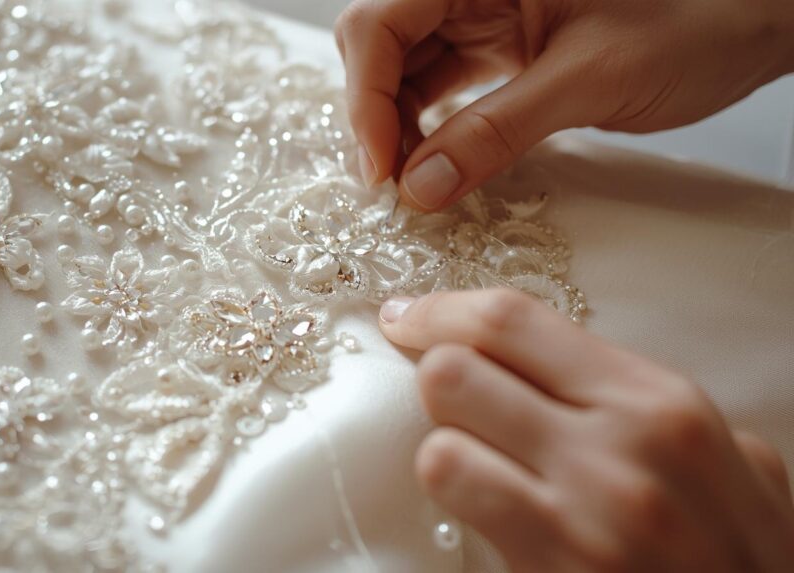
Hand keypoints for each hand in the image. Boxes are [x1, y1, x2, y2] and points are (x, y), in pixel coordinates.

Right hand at [335, 0, 793, 209]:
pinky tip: (435, 164)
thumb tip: (418, 188)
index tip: (380, 168)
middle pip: (382, 43)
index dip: (368, 96)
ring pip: (404, 67)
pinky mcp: (498, 43)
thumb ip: (496, 131)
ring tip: (410, 184)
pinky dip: (429, 128)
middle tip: (390, 183)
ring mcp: (482, 11)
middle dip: (375, 113)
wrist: (751, 21)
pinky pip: (441, 84)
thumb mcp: (589, 78)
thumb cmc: (694, 22)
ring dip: (398, 127)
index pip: (382, 21)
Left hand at [378, 289, 793, 570]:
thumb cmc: (738, 540)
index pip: (512, 321)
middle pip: (457, 370)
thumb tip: (548, 359)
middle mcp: (619, 445)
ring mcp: (582, 512)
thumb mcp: (720, 448)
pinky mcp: (550, 565)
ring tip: (467, 447)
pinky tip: (475, 495)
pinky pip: (458, 502)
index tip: (409, 315)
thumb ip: (636, 396)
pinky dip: (453, 490)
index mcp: (658, 399)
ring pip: (441, 440)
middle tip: (432, 380)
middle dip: (430, 370)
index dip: (442, 310)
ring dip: (440, 440)